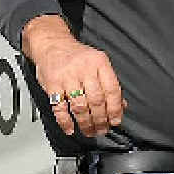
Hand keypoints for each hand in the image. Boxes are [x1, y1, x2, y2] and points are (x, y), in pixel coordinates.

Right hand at [22, 15, 124, 136]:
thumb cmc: (76, 56)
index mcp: (99, 62)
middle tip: (102, 129)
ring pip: (80, 106)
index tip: (115, 121)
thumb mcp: (97, 63)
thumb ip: (109, 83)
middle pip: (97, 100)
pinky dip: (65, 121)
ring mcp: (67, 77)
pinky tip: (70, 128)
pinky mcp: (52, 84)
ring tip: (89, 131)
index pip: (112, 90)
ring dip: (86, 123)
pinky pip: (60, 107)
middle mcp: (84, 69)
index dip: (115, 109)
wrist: (52, 43)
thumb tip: (121, 105)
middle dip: (101, 120)